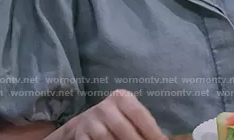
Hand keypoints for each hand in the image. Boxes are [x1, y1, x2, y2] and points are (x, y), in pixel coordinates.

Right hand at [51, 89, 167, 139]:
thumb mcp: (129, 116)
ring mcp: (90, 120)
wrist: (86, 124)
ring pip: (107, 139)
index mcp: (121, 98)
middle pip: (124, 128)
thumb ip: (143, 126)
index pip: (140, 114)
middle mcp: (105, 106)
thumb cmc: (117, 120)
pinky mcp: (80, 135)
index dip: (152, 132)